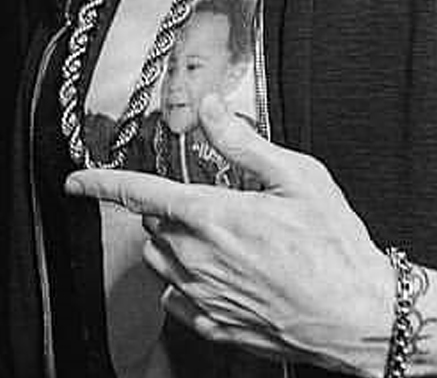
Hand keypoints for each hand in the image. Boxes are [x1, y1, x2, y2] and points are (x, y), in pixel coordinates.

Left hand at [65, 96, 393, 374]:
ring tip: (222, 240)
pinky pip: (177, 300)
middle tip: (215, 205)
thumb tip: (211, 109)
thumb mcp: (299, 178)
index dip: (100, 183)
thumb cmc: (337, 250)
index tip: (76, 180)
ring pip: (161, 263)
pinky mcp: (215, 327)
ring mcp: (204, 297)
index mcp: (213, 217)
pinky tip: (221, 274)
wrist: (361, 318)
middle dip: (170, 209)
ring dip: (175, 245)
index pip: (139, 194)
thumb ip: (244, 142)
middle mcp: (198, 260)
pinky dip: (186, 283)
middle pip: (153, 226)